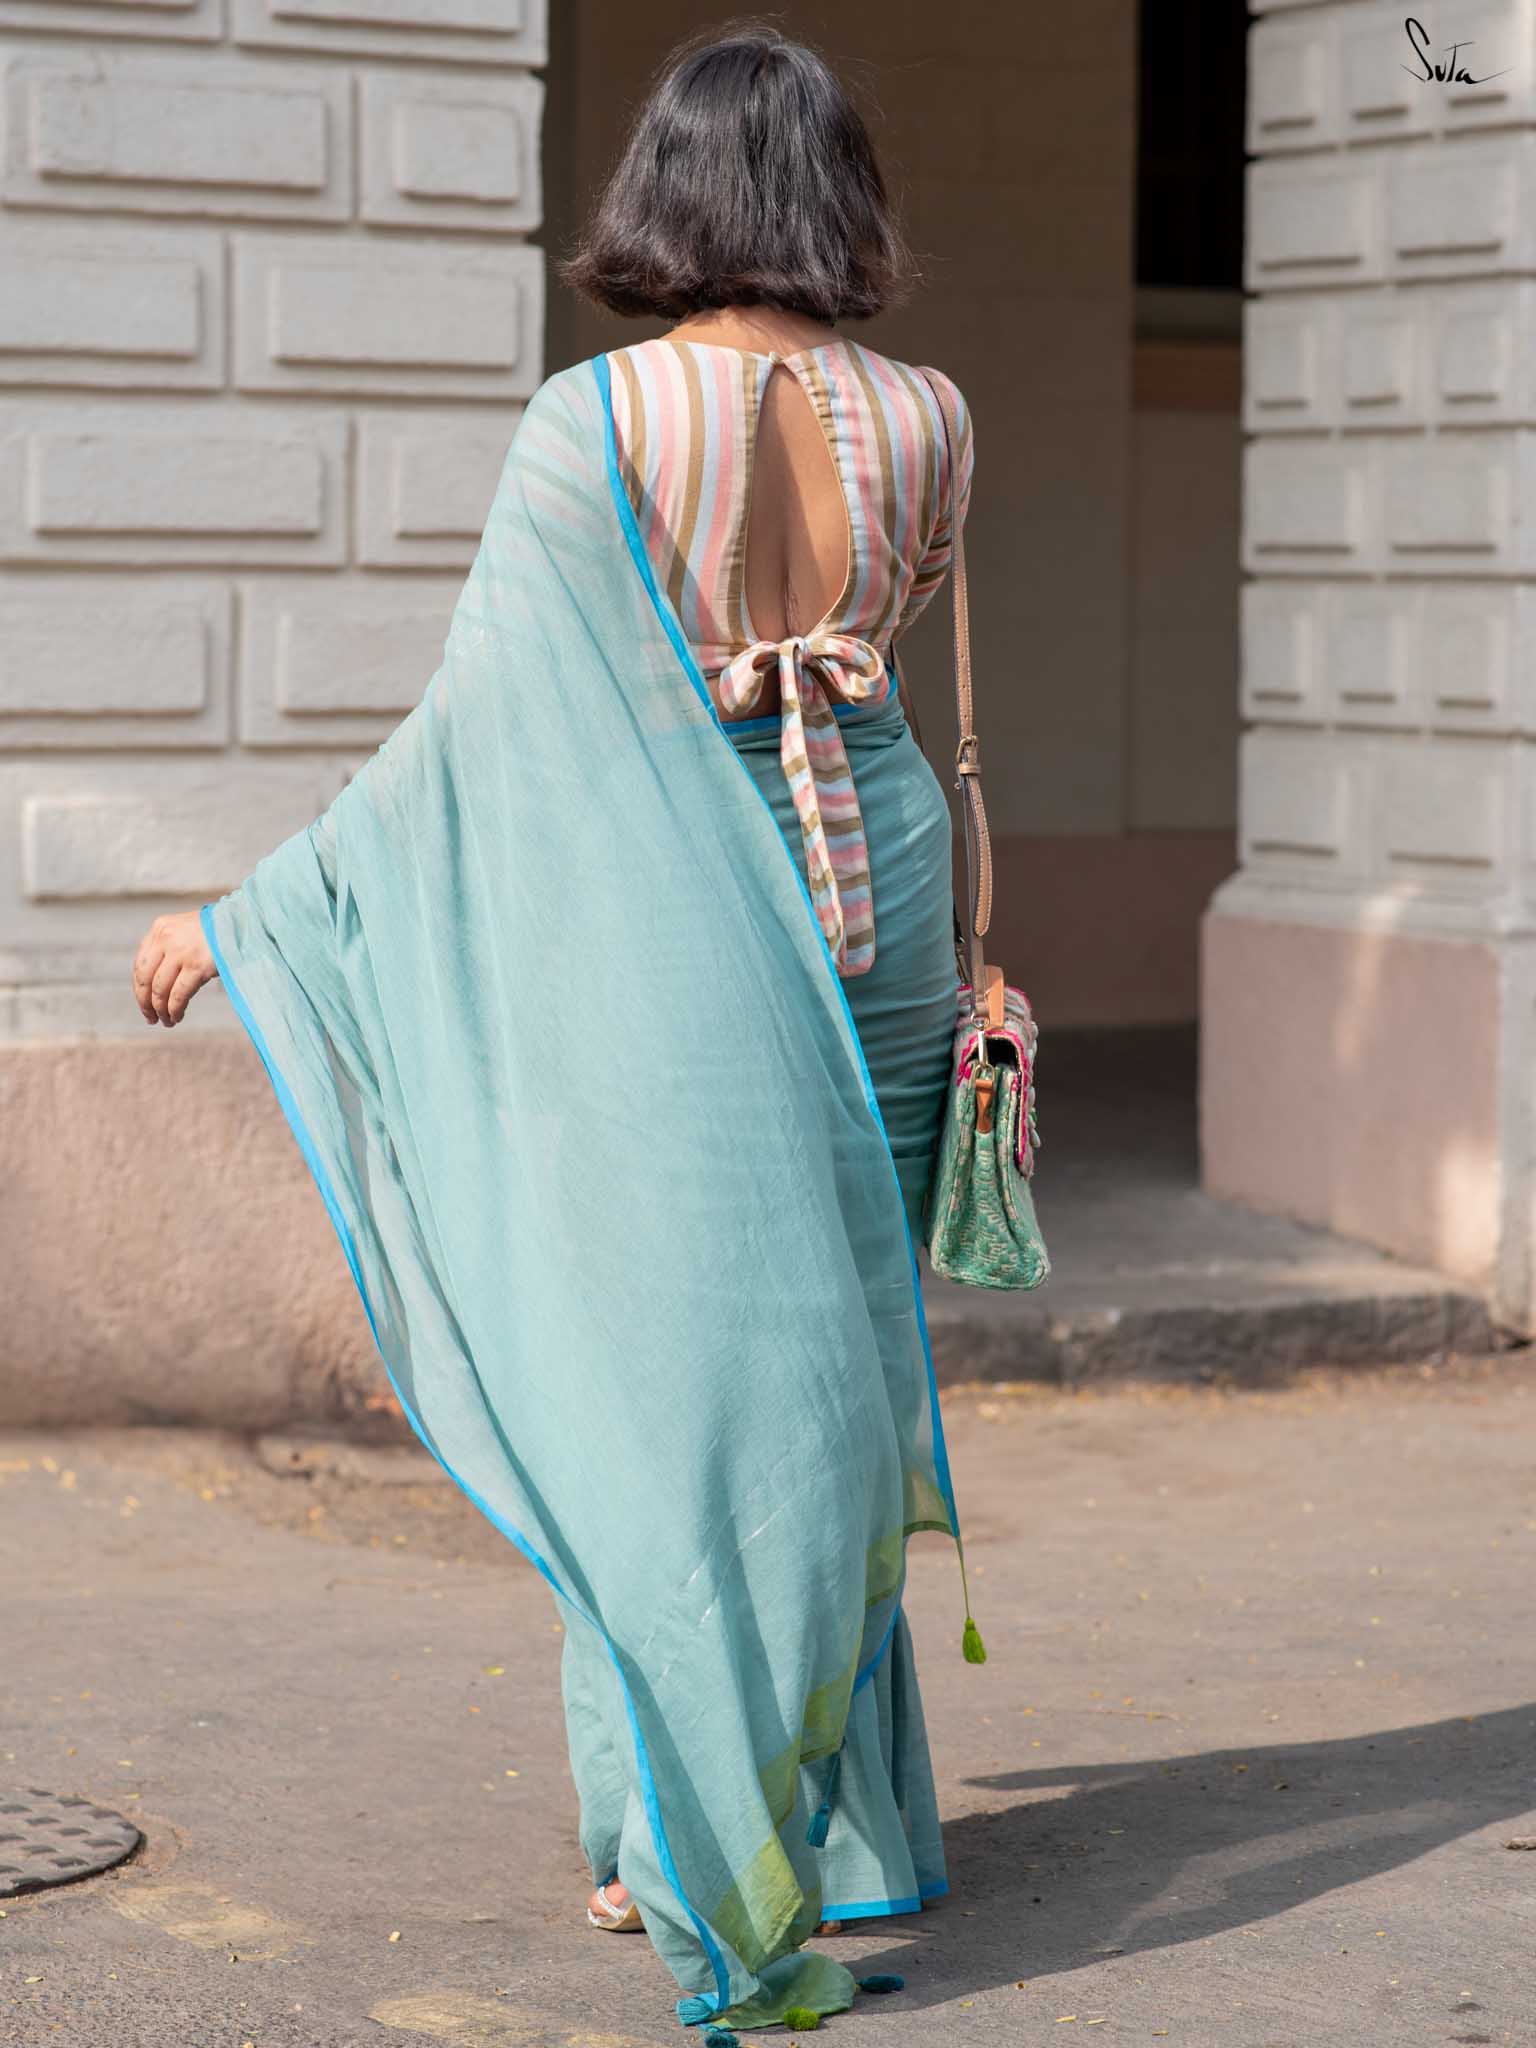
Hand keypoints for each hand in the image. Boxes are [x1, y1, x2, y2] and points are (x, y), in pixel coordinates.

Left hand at [131, 909, 218, 1025]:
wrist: (244, 922)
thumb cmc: (218, 930)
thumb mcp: (186, 930)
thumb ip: (169, 947)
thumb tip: (155, 983)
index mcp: (160, 928)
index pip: (139, 965)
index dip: (139, 989)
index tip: (145, 1004)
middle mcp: (166, 938)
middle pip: (145, 979)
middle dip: (146, 1003)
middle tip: (151, 1018)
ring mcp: (181, 952)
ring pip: (160, 990)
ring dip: (161, 1010)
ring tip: (167, 1021)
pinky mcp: (197, 966)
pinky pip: (179, 995)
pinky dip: (175, 1010)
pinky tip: (177, 1017)